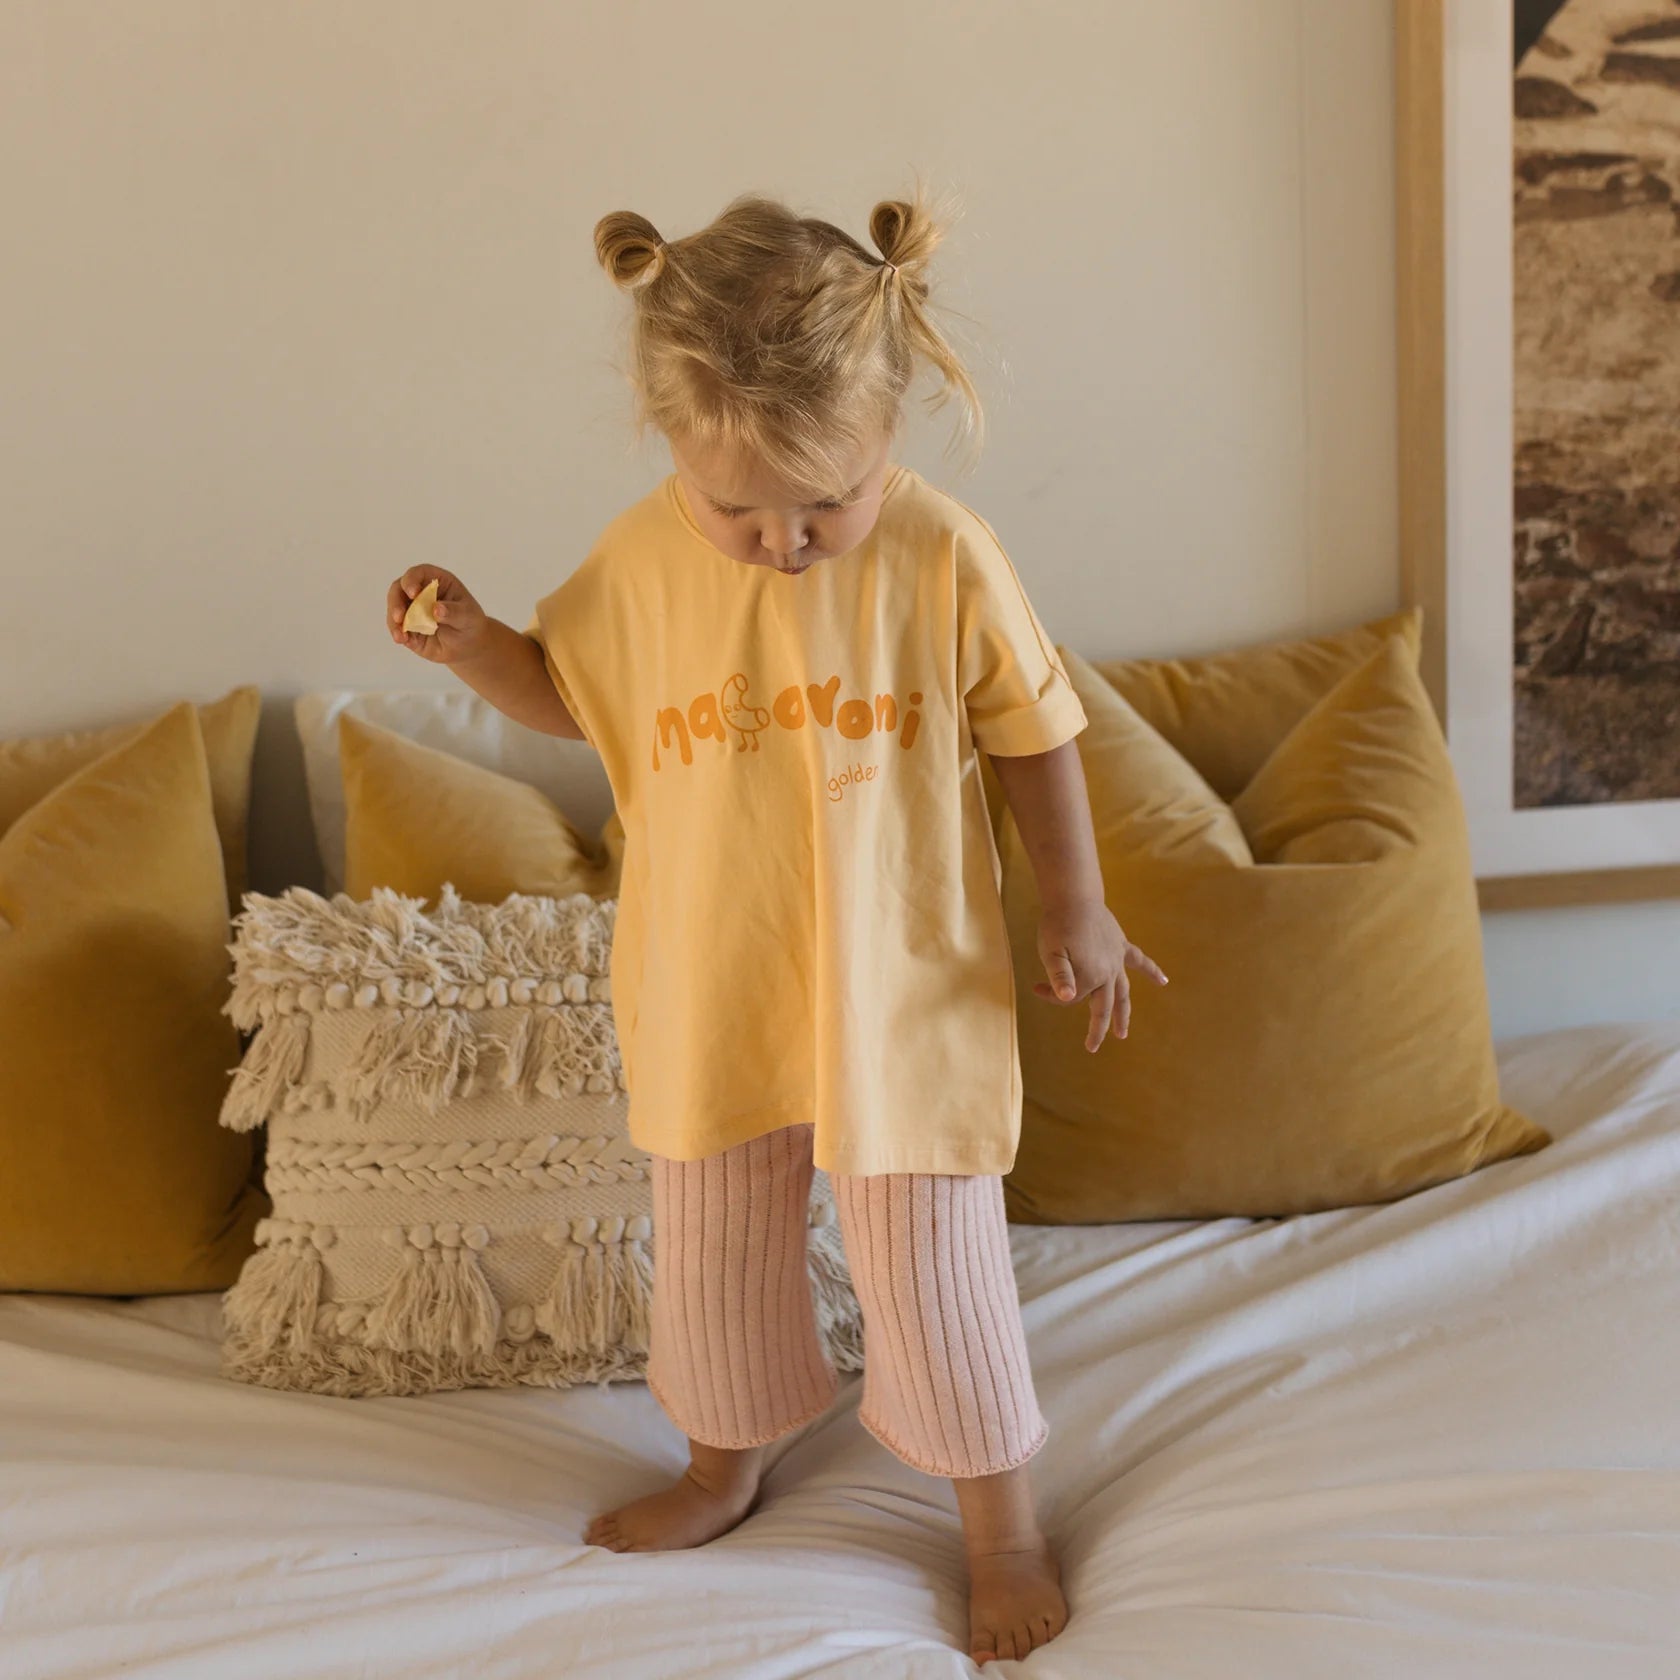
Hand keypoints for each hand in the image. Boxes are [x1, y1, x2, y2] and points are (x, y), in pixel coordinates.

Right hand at [386, 566, 490, 665]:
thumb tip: (436, 609)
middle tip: (399, 616)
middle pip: (398, 589)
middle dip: (395, 602)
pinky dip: (397, 633)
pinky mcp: (407, 628)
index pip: (418, 574)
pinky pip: (397, 628)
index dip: (411, 580)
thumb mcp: (468, 615)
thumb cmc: (469, 622)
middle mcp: (419, 593)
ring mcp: (411, 610)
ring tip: (401, 635)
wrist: (468, 645)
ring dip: (393, 621)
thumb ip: (454, 612)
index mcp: (435, 582)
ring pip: (394, 610)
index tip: (413, 593)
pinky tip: (402, 639)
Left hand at [1033, 898, 1168, 1051]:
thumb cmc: (1057, 925)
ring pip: (1122, 993)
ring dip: (1123, 1013)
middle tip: (1092, 1047)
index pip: (1071, 998)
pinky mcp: (1121, 946)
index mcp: (1089, 976)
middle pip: (1102, 1006)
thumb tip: (1066, 998)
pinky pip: (1139, 962)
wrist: (1073, 897)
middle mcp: (1108, 972)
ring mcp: (1117, 960)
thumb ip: (1059, 976)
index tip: (1035, 987)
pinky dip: (1152, 972)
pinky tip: (1164, 981)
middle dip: (1097, 1028)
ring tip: (1123, 1033)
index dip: (1053, 996)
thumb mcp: (1051, 952)